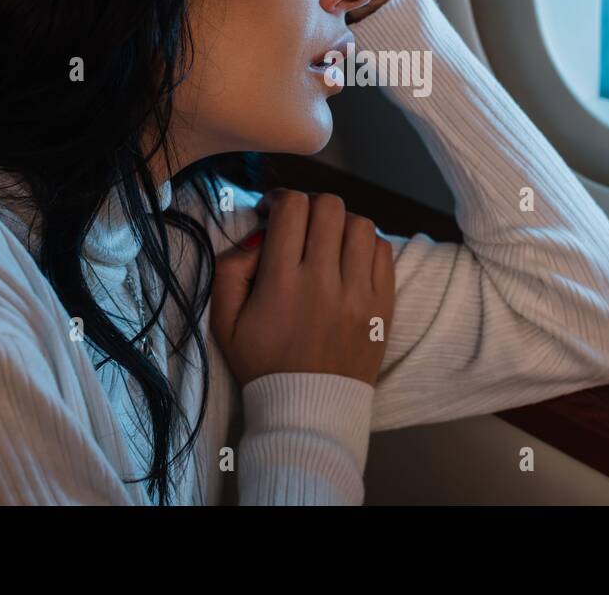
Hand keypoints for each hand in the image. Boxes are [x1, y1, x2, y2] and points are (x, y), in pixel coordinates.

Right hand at [210, 189, 395, 386]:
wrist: (308, 409)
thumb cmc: (263, 364)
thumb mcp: (225, 323)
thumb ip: (229, 271)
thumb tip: (254, 238)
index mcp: (282, 281)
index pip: (291, 208)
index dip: (279, 199)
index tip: (272, 212)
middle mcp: (323, 280)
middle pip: (329, 207)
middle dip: (310, 205)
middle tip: (301, 224)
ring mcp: (359, 293)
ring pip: (360, 224)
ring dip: (341, 224)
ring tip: (328, 241)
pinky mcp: (383, 305)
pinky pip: (383, 251)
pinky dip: (366, 245)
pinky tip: (350, 259)